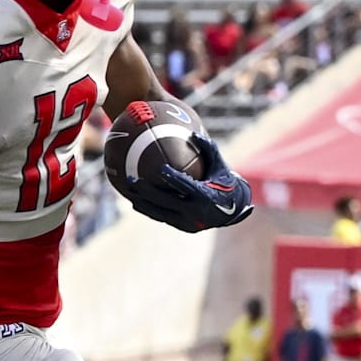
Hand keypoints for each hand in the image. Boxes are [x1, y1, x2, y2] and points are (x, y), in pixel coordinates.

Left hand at [125, 132, 253, 232]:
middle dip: (148, 192)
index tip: (161, 168)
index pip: (187, 186)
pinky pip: (163, 217)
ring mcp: (189, 222)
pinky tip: (135, 202)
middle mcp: (196, 211)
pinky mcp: (184, 227)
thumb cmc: (225, 182)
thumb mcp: (220, 165)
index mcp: (207, 196)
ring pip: (161, 212)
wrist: (233, 210)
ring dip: (143, 203)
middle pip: (167, 201)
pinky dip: (149, 210)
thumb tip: (194, 133)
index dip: (174, 178)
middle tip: (133, 180)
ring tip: (128, 191)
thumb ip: (208, 149)